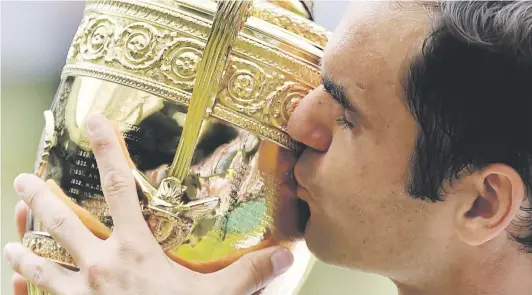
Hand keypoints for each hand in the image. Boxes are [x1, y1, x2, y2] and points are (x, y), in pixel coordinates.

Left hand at [4, 114, 293, 294]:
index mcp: (133, 251)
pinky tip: (19, 291)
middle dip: (40, 196)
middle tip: (21, 179)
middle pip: (61, 220)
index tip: (93, 121)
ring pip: (39, 264)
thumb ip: (249, 273)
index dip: (108, 150)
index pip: (119, 188)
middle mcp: (97, 266)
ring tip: (9, 242)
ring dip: (23, 250)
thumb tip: (287, 253)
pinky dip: (27, 293)